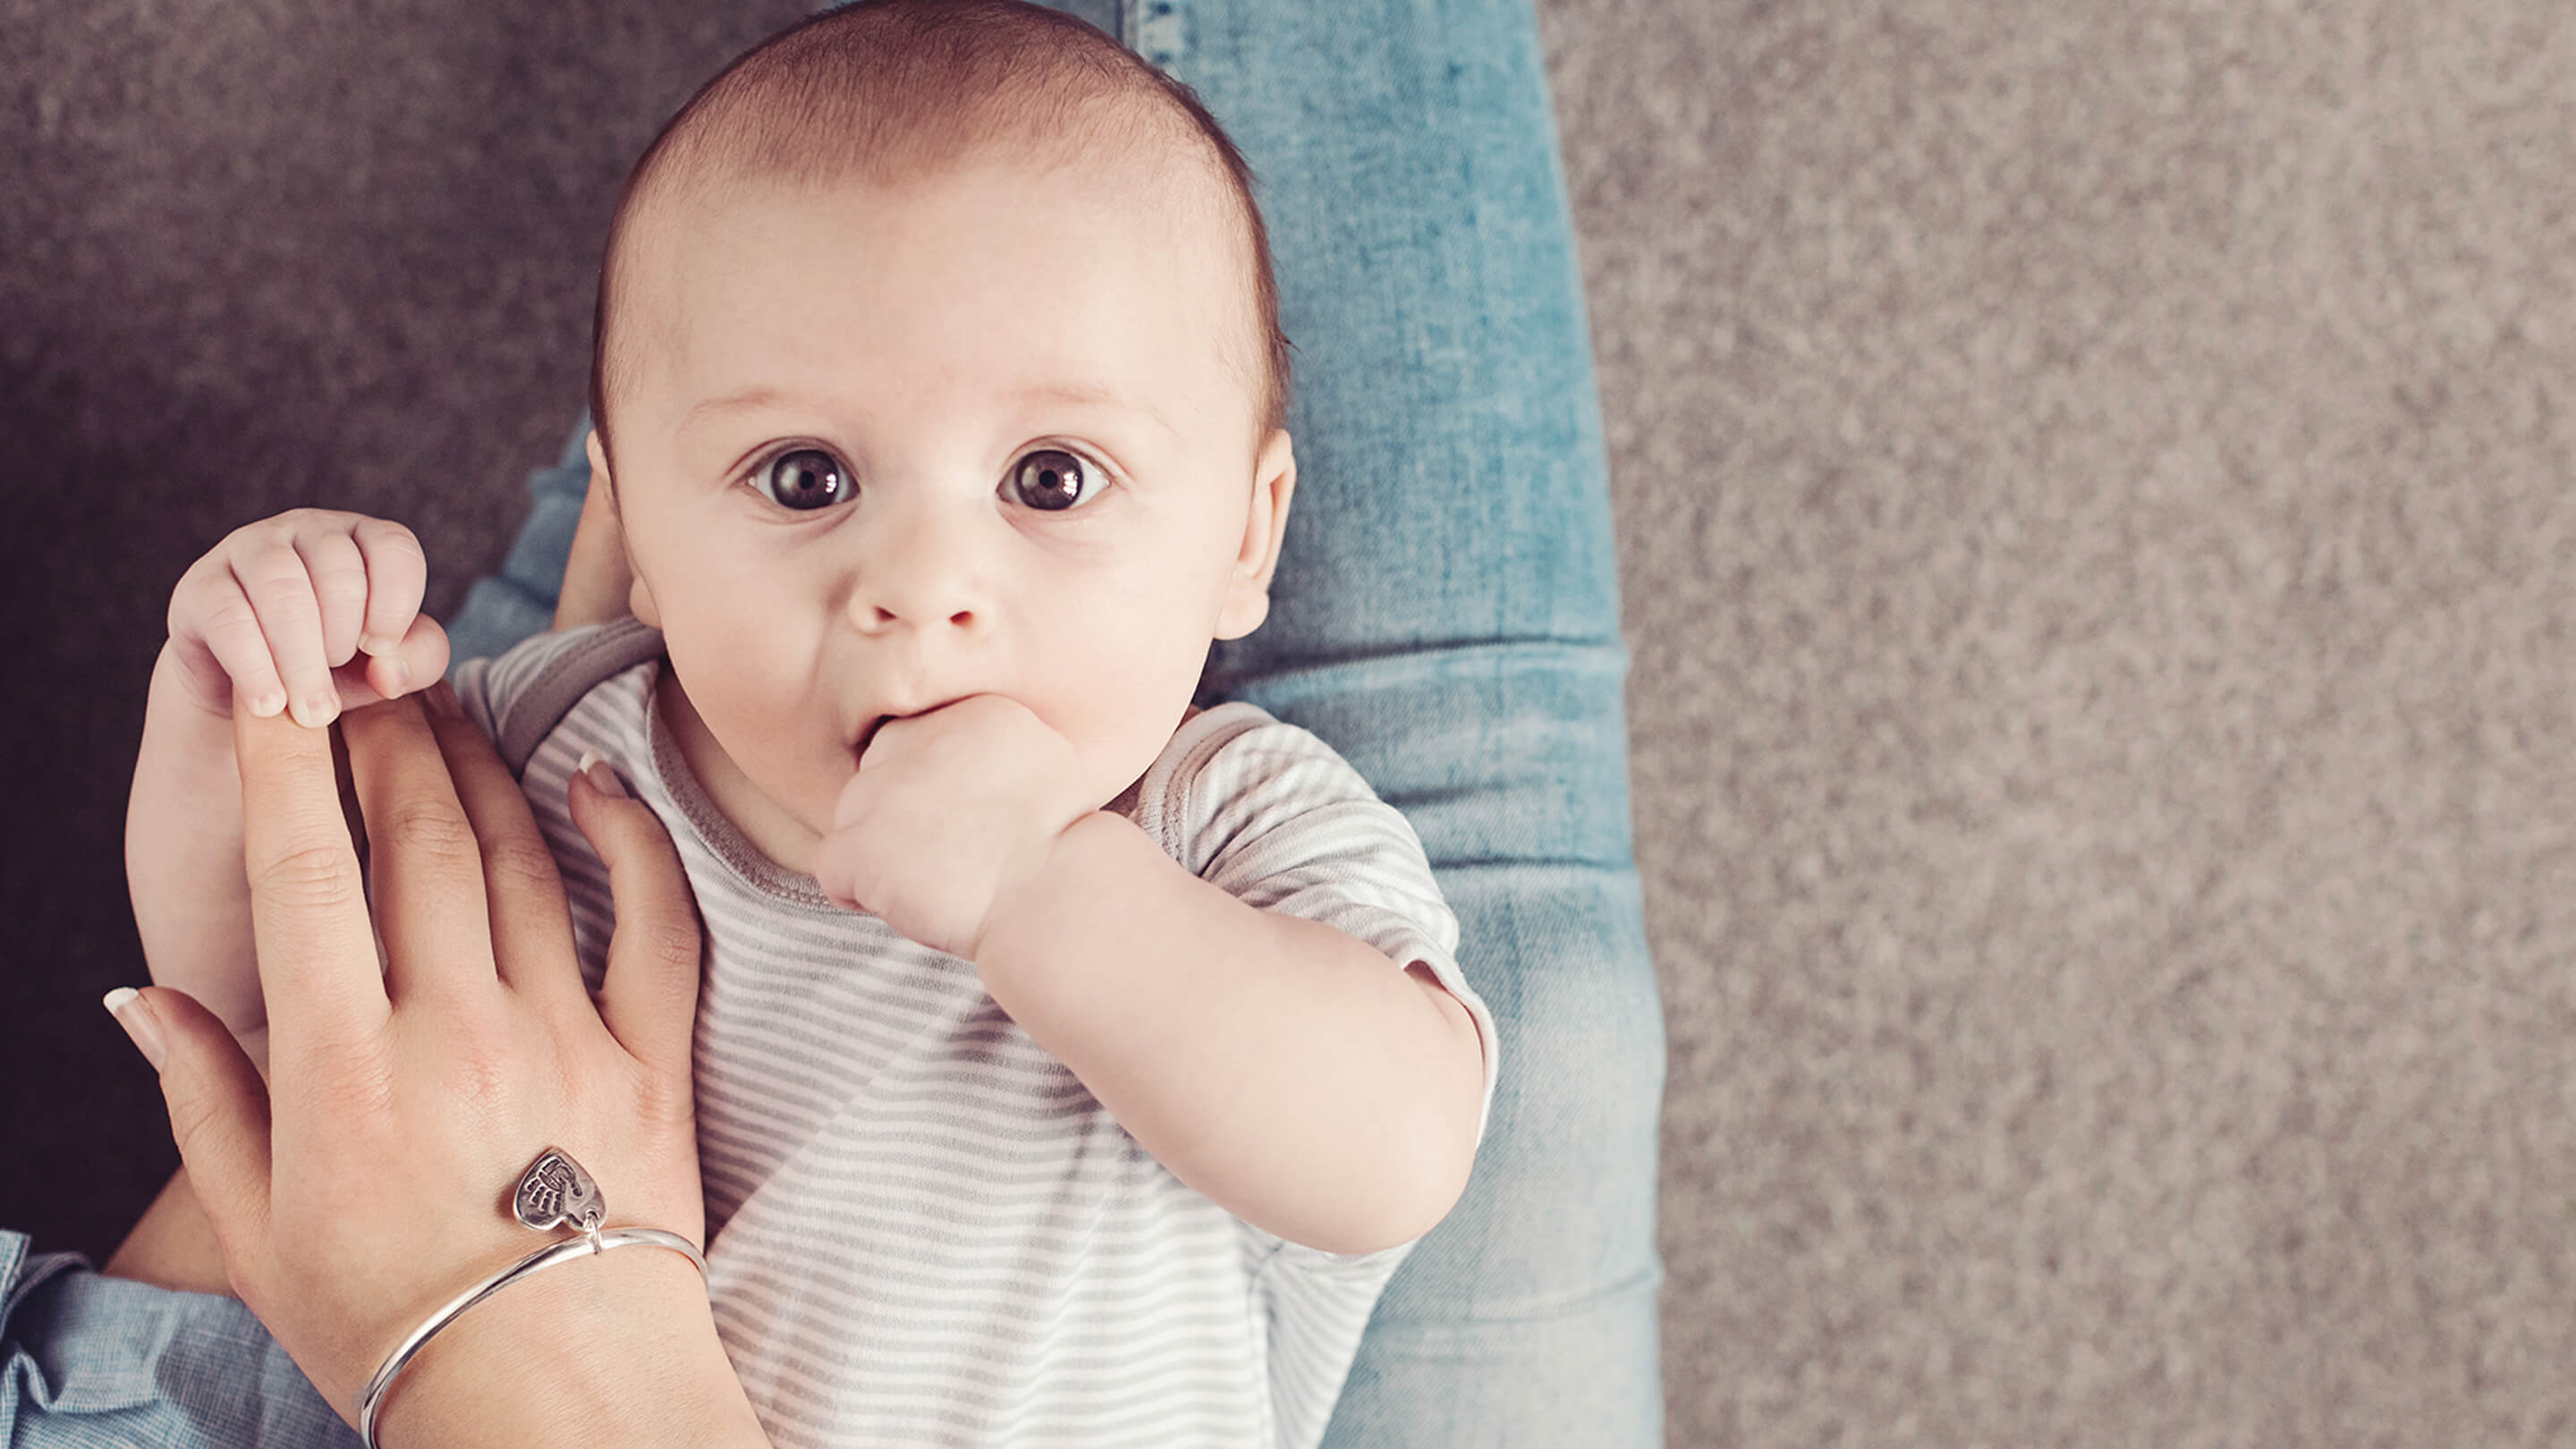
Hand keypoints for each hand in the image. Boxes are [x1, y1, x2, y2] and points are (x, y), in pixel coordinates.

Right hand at [104, 687, 724, 1438]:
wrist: (551, 1398)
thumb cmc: (391, 1321)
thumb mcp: (254, 1227)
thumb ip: (199, 1099)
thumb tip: (141, 995)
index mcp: (342, 1067)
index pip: (305, 874)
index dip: (289, 764)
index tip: (278, 687)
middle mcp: (454, 1031)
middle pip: (420, 841)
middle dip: (387, 740)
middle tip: (370, 675)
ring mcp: (564, 1037)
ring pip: (523, 864)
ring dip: (485, 772)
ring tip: (453, 709)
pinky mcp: (653, 1060)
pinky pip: (655, 923)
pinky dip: (631, 842)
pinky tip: (599, 782)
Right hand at [166, 507, 448, 727]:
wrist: (258, 697)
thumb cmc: (337, 670)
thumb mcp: (389, 666)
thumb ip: (418, 659)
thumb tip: (388, 669)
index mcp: (363, 540)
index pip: (393, 546)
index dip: (395, 603)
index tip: (380, 651)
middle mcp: (307, 531)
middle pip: (336, 569)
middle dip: (342, 642)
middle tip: (336, 691)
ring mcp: (250, 549)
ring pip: (282, 587)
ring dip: (301, 659)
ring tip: (311, 712)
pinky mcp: (201, 586)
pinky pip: (228, 617)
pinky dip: (254, 667)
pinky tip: (269, 704)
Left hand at [812, 695, 1097, 959]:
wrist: (1062, 903)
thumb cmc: (1067, 855)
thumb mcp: (1046, 767)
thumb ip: (991, 753)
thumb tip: (954, 770)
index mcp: (975, 711)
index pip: (917, 739)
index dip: (932, 790)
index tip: (969, 825)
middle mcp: (924, 736)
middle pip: (878, 774)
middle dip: (902, 817)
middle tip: (950, 857)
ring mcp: (888, 790)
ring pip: (853, 818)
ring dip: (883, 854)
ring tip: (937, 883)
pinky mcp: (863, 844)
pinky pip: (833, 868)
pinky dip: (859, 894)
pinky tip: (909, 906)